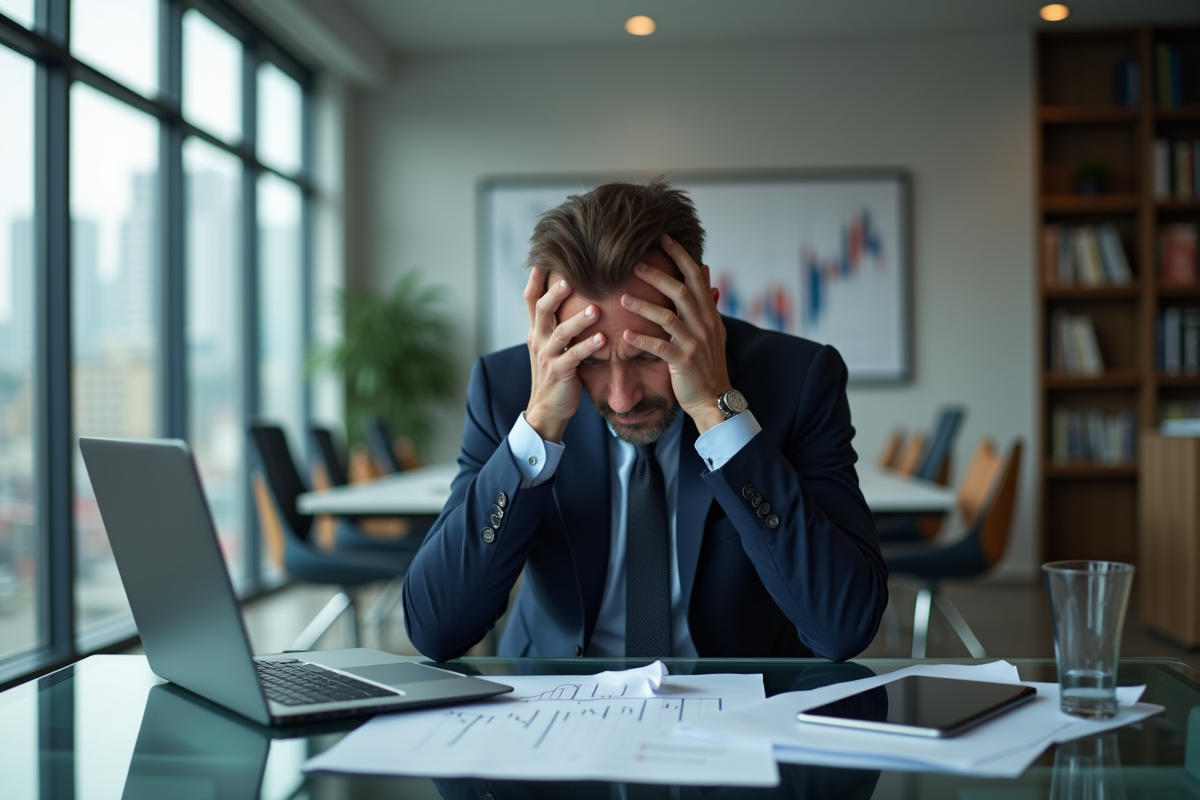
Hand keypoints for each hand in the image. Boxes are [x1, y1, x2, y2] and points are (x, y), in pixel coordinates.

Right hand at [523, 267, 605, 441]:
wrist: (548, 408)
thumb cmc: (556, 372)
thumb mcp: (550, 344)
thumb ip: (556, 322)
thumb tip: (568, 294)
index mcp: (537, 330)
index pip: (531, 298)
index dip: (536, 277)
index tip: (545, 256)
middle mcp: (538, 339)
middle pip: (542, 309)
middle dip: (556, 292)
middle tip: (571, 276)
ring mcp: (547, 356)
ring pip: (560, 333)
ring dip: (578, 319)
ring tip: (596, 309)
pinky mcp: (560, 373)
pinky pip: (574, 357)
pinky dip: (588, 347)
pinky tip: (603, 339)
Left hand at [621, 235, 731, 433]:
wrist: (714, 396)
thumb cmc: (708, 361)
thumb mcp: (712, 327)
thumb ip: (706, 299)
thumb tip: (705, 269)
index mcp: (708, 313)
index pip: (695, 277)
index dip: (680, 256)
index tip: (663, 238)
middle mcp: (704, 324)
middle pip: (680, 292)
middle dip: (658, 275)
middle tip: (635, 263)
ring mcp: (694, 343)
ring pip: (668, 317)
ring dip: (644, 306)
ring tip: (622, 298)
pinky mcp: (683, 362)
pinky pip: (661, 347)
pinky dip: (643, 340)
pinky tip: (626, 335)